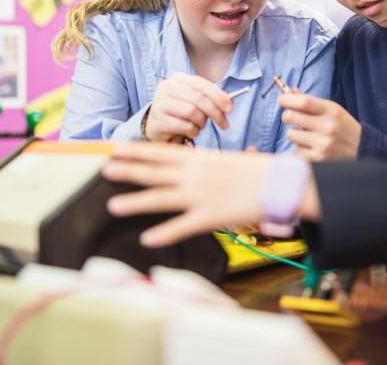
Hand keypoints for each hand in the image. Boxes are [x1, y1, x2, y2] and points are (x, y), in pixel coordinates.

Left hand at [103, 143, 270, 245]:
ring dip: (136, 202)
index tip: (117, 148)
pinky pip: (183, 226)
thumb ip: (206, 167)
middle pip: (156, 172)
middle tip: (105, 170)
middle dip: (129, 171)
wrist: (281, 183)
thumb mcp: (229, 161)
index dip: (138, 151)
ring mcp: (202, 195)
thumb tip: (189, 169)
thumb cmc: (258, 172)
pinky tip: (147, 238)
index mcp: (201, 158)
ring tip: (112, 205)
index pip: (163, 152)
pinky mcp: (212, 215)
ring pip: (161, 198)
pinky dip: (164, 233)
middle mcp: (196, 175)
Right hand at [144, 73, 230, 142]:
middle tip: (224, 124)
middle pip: (198, 98)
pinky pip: (184, 126)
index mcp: (178, 79)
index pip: (202, 84)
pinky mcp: (158, 121)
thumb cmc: (180, 112)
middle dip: (215, 112)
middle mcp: (166, 88)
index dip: (218, 96)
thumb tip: (229, 102)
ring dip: (202, 122)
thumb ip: (211, 98)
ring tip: (201, 126)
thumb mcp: (195, 101)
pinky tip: (191, 132)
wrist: (157, 126)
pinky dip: (193, 131)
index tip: (230, 109)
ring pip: (191, 112)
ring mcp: (160, 104)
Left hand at [279, 92, 361, 160]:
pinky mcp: (319, 159)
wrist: (362, 149)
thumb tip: (291, 92)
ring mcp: (323, 144)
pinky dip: (300, 148)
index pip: (303, 101)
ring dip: (295, 134)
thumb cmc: (343, 127)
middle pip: (290, 116)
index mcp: (331, 110)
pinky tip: (311, 147)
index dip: (287, 99)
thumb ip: (311, 102)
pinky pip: (296, 150)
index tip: (282, 100)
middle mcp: (327, 126)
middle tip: (293, 118)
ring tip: (307, 135)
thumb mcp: (332, 110)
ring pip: (291, 134)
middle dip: (288, 116)